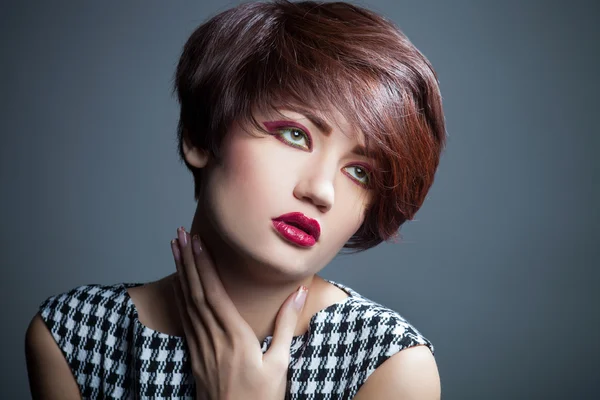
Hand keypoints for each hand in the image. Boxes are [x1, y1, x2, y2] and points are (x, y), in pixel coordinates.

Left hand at [170, 227, 307, 399]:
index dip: (204, 265)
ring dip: (180, 274)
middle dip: (187, 261)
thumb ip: (285, 324)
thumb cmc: (262, 399)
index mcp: (235, 337)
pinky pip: (184, 321)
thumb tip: (297, 293)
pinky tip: (178, 285)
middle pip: (196, 293)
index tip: (197, 241)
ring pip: (186, 304)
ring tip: (174, 250)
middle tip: (179, 235)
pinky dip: (179, 298)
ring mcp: (200, 348)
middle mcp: (213, 339)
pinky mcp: (194, 357)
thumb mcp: (280, 363)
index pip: (215, 294)